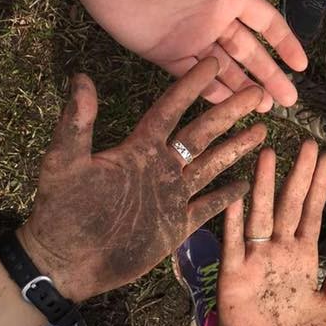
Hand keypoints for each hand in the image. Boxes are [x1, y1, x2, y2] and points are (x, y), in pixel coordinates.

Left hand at [16, 59, 264, 302]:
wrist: (66, 263)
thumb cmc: (62, 212)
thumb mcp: (66, 164)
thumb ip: (77, 123)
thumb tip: (81, 77)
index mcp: (139, 149)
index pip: (171, 109)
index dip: (190, 85)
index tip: (213, 62)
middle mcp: (161, 166)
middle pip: (202, 132)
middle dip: (229, 111)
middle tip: (258, 92)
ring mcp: (171, 196)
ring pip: (212, 164)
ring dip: (236, 147)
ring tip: (263, 128)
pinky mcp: (177, 226)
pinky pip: (208, 207)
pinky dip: (227, 196)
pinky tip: (247, 182)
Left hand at [77, 0, 306, 112]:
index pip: (266, 23)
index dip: (285, 43)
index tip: (302, 64)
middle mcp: (212, 19)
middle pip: (249, 53)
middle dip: (270, 76)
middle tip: (290, 100)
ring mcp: (189, 37)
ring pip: (223, 69)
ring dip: (243, 88)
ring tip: (265, 108)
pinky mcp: (163, 51)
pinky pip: (191, 76)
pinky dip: (210, 91)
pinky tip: (229, 106)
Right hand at [218, 141, 325, 325]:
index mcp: (300, 256)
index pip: (311, 212)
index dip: (319, 186)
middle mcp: (278, 251)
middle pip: (289, 205)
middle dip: (298, 175)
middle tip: (306, 144)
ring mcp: (255, 260)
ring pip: (261, 215)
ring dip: (264, 186)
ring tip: (269, 155)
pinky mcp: (233, 276)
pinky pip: (233, 244)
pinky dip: (233, 222)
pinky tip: (235, 197)